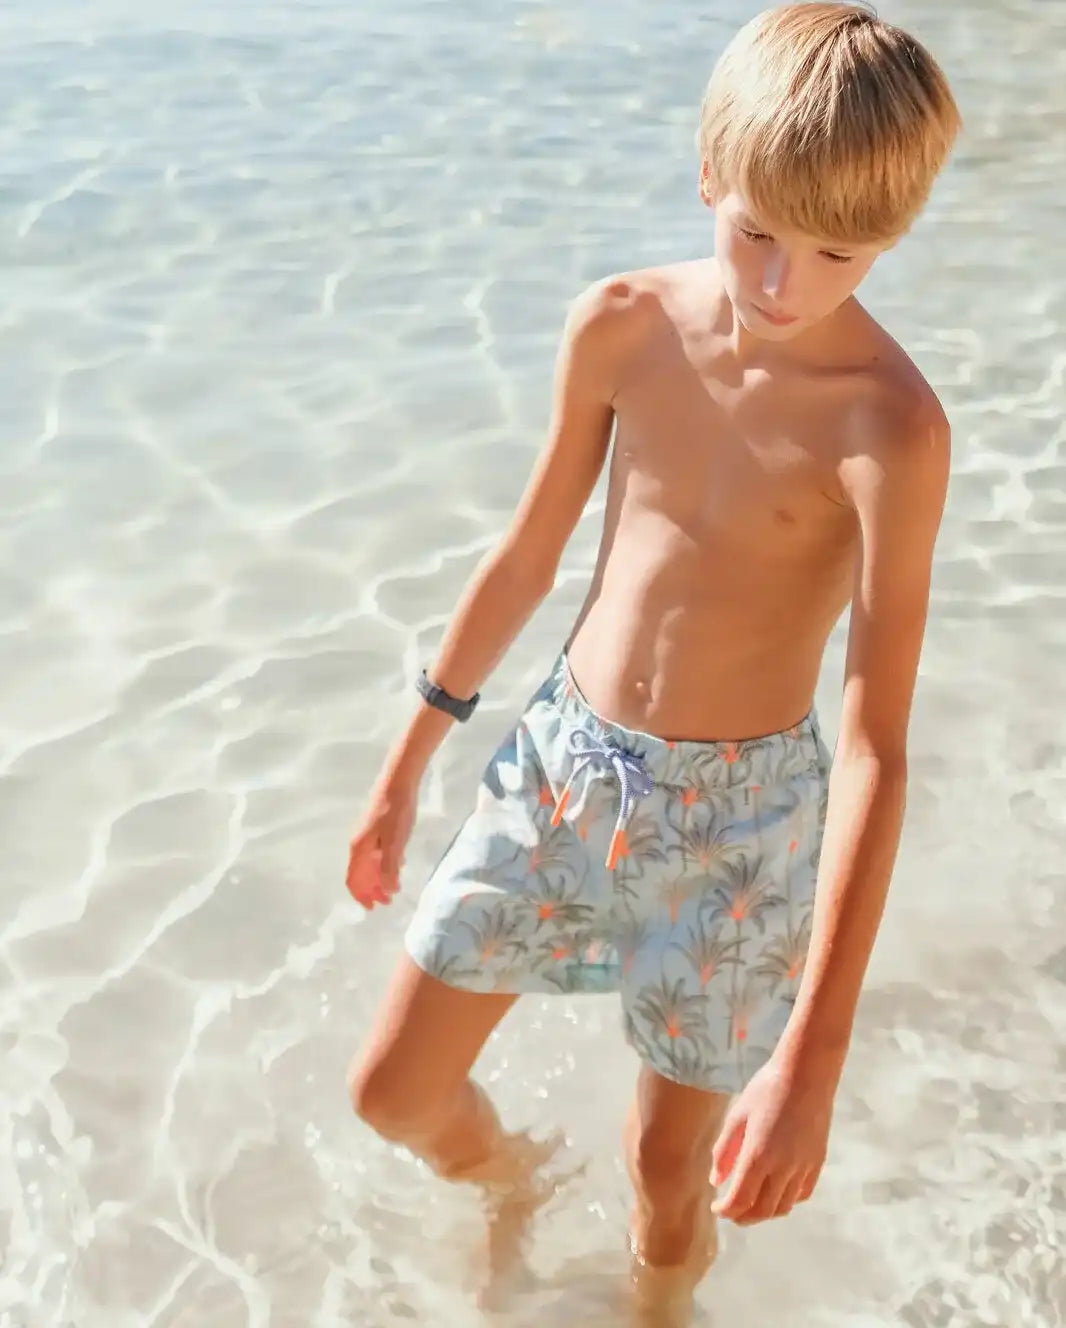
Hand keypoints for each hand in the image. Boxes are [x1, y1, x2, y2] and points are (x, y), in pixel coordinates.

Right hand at [346, 779, 416, 908]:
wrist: (398, 782)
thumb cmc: (396, 813)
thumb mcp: (394, 843)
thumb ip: (389, 868)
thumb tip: (388, 890)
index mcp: (359, 849)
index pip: (353, 879)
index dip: (362, 896)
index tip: (374, 908)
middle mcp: (359, 843)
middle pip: (360, 873)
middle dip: (372, 889)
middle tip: (388, 901)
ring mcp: (367, 834)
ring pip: (369, 863)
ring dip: (379, 878)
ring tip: (393, 886)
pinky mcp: (377, 827)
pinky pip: (377, 852)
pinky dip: (385, 863)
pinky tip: (399, 863)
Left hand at [710, 1053, 834, 1224]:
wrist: (806, 1073)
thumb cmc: (766, 1088)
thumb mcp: (737, 1116)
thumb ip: (725, 1151)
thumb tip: (716, 1180)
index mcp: (758, 1156)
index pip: (740, 1200)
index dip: (725, 1211)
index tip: (716, 1206)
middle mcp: (783, 1168)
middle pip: (762, 1211)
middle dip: (743, 1217)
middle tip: (730, 1211)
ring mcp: (804, 1167)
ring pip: (783, 1207)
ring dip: (764, 1212)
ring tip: (750, 1203)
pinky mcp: (817, 1162)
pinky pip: (801, 1194)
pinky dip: (786, 1200)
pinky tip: (775, 1190)